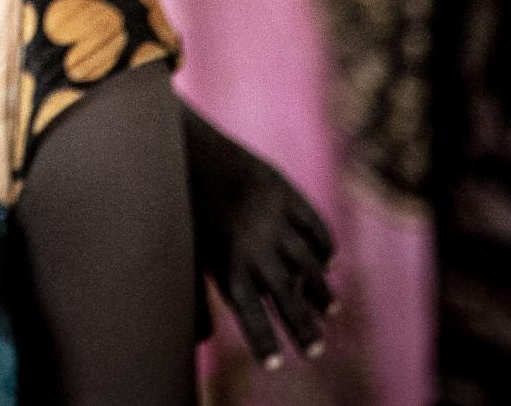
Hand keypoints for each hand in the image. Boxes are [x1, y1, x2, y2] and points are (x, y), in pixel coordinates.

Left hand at [187, 114, 335, 368]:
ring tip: (331, 310)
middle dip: (304, 327)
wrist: (185, 147)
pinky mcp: (286, 192)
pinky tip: (326, 264)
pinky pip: (316, 228)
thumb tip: (204, 339)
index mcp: (223, 259)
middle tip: (316, 350)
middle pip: (287, 297)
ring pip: (309, 265)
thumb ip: (192, 293)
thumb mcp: (183, 249)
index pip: (251, 314)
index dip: (265, 341)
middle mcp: (253, 242)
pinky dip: (325, 248)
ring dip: (322, 291)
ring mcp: (273, 216)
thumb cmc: (179, 204)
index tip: (277, 364)